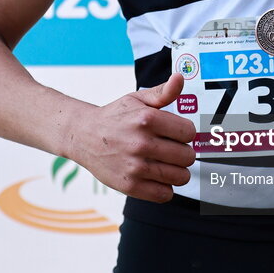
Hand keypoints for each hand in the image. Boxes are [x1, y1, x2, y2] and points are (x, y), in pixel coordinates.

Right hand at [70, 72, 196, 202]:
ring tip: (166, 164)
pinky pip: (164, 195)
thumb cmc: (115, 117)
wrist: (83, 136)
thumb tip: (180, 77)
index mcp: (147, 119)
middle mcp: (141, 143)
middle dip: (183, 153)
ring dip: (177, 171)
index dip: (185, 133)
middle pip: (187, 156)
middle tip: (172, 150)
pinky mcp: (129, 185)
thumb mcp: (137, 99)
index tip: (176, 134)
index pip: (189, 132)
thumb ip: (163, 92)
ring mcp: (135, 166)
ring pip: (180, 177)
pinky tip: (157, 177)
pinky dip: (165, 188)